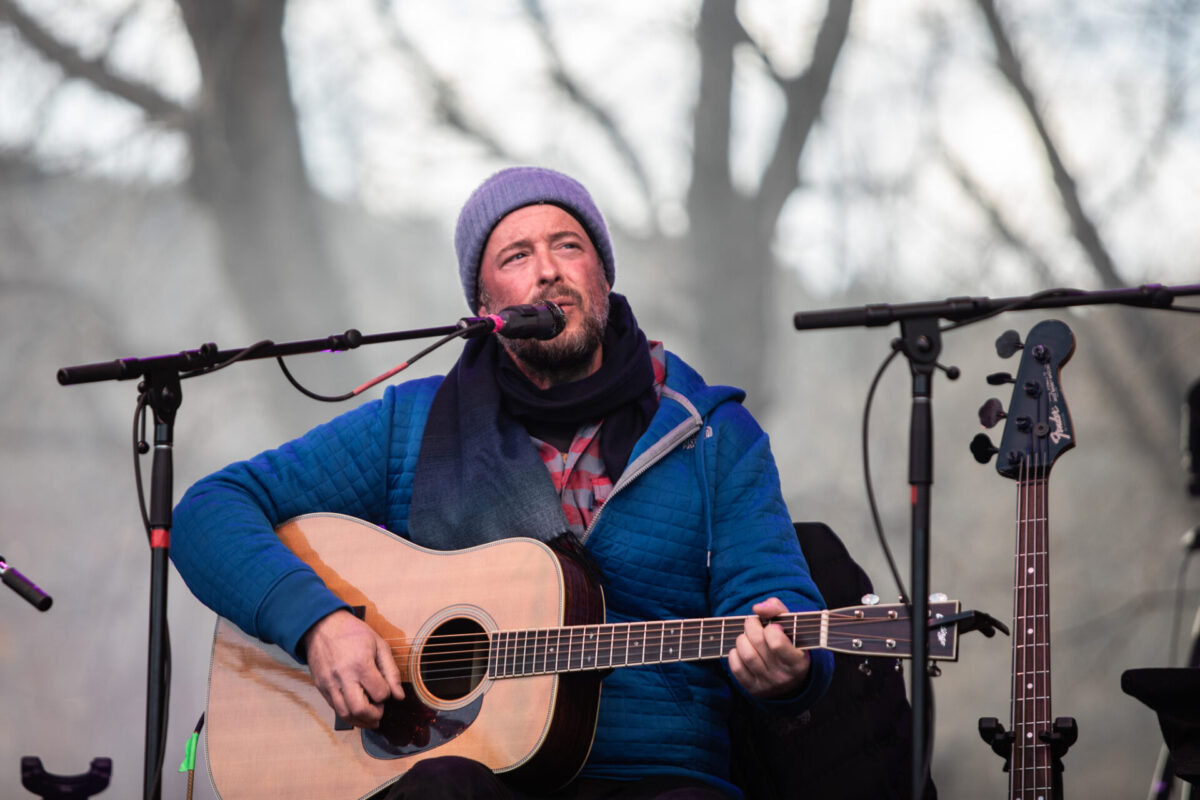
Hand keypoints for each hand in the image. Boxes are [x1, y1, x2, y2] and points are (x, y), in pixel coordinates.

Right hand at [302, 609, 404, 727]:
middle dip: (374, 716)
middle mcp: (343, 677)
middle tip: (380, 711)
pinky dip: (347, 714)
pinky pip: (334, 708)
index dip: (386, 695)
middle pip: (360, 710)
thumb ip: (391, 671)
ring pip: (345, 714)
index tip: (386, 690)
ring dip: (360, 720)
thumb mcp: (379, 644)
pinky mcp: (321, 687)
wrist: (322, 626)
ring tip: (370, 716)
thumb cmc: (353, 632)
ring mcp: (330, 684)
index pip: (379, 693)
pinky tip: (356, 710)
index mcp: (361, 664)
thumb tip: (399, 696)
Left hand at [728, 597, 810, 698]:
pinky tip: (742, 650)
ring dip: (742, 639)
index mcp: (798, 662)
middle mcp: (783, 676)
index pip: (776, 643)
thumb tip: (757, 608)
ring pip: (746, 655)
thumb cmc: (790, 644)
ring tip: (747, 636)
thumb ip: (777, 610)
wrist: (791, 678)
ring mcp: (768, 684)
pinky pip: (736, 668)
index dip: (770, 628)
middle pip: (757, 644)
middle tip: (753, 623)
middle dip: (751, 626)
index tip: (773, 626)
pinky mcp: (753, 688)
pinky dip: (735, 654)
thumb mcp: (792, 627)